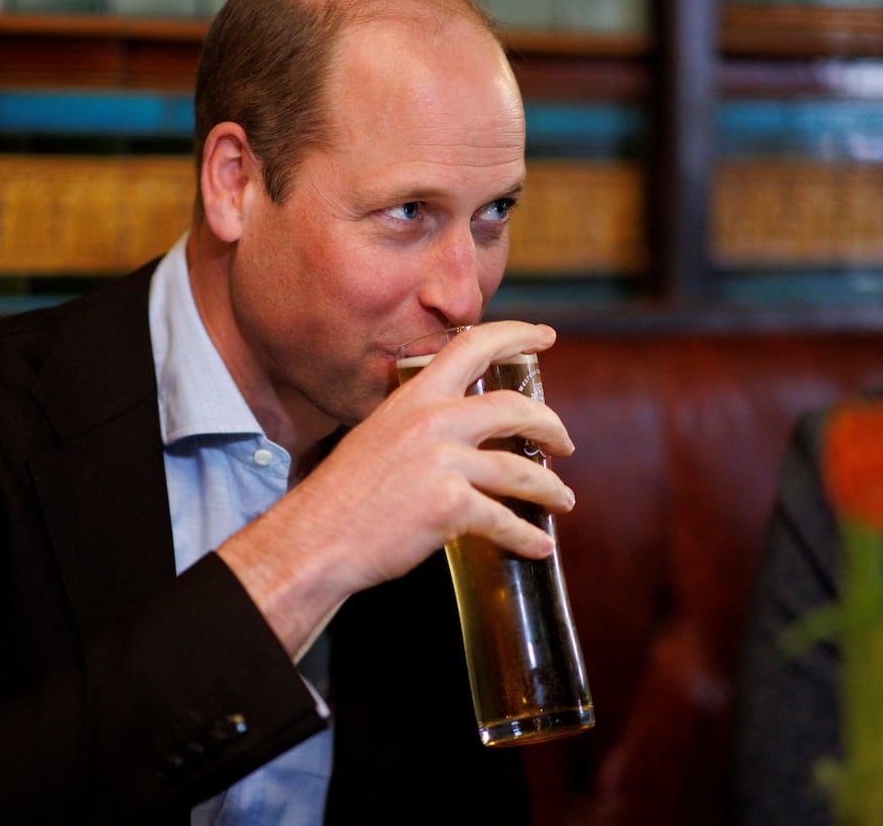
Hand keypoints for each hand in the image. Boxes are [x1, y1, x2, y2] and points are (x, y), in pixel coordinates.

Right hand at [219, 321, 575, 658]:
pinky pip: (505, 521)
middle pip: (514, 410)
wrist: (317, 537)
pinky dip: (527, 538)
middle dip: (551, 426)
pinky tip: (539, 546)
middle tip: (564, 443)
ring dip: (551, 488)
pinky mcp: (451, 504)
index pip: (472, 347)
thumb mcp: (377, 437)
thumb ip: (417, 427)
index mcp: (413, 398)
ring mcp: (443, 462)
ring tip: (563, 500)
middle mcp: (432, 421)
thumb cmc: (343, 495)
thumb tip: (455, 438)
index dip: (516, 336)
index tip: (546, 337)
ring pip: (521, 471)